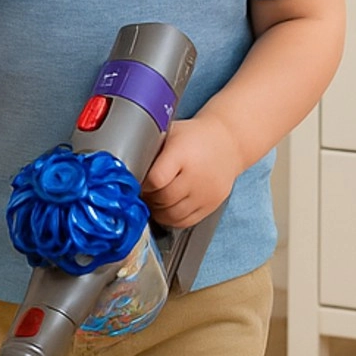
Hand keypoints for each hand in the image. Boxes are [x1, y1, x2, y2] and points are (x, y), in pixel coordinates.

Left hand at [140, 113, 241, 229]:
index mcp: (183, 153)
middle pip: (163, 199)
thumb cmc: (194, 137)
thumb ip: (151, 148)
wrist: (229, 142)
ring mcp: (205, 192)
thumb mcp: (171, 132)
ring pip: (172, 215)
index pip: (156, 179)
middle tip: (142, 192)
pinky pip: (185, 222)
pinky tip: (166, 208)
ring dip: (157, 211)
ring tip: (154, 200)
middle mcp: (196, 175)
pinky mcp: (212, 204)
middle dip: (148, 198)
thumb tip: (126, 165)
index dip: (143, 184)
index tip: (137, 182)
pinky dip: (171, 219)